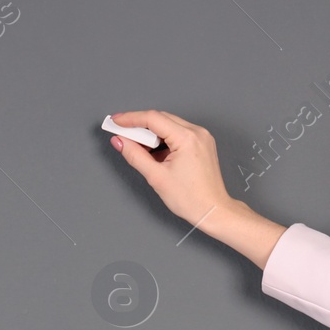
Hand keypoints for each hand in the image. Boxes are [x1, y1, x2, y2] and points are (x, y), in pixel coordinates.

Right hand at [109, 109, 238, 227]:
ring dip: (151, 133)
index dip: (130, 118)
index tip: (116, 121)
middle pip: (161, 119)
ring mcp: (202, 137)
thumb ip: (135, 155)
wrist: (213, 211)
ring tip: (138, 147)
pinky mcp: (202, 143)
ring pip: (169, 125)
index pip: (153, 118)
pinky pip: (178, 133)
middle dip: (139, 125)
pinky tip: (154, 151)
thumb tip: (120, 141)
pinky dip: (163, 139)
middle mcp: (197, 133)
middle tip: (121, 133)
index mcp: (187, 138)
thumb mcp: (156, 177)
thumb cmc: (192, 199)